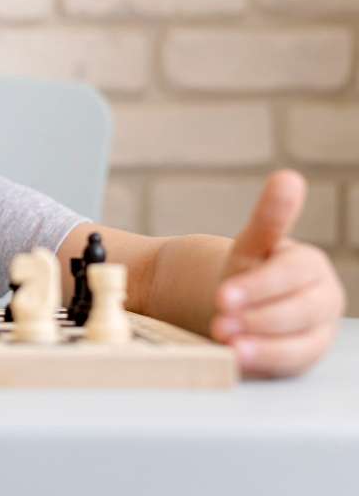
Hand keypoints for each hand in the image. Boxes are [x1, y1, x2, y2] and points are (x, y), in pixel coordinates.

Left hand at [211, 170, 345, 377]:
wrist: (235, 301)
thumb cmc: (246, 268)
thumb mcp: (250, 245)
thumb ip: (269, 217)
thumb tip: (288, 176)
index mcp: (310, 266)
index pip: (292, 275)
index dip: (259, 287)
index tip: (224, 296)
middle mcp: (321, 299)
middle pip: (298, 311)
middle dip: (258, 317)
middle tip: (220, 322)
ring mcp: (315, 331)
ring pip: (298, 342)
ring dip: (262, 344)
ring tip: (226, 342)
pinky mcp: (302, 358)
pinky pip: (288, 364)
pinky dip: (263, 362)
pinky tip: (237, 359)